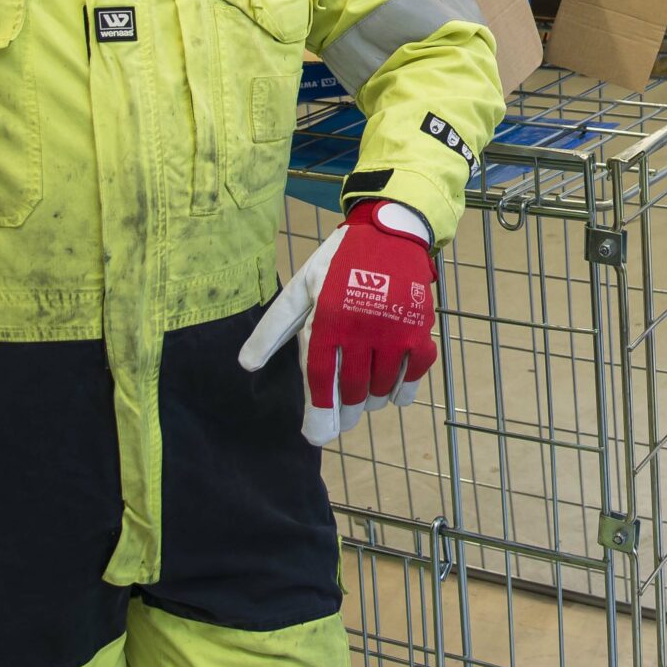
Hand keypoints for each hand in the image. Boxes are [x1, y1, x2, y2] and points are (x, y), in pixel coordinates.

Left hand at [238, 199, 437, 445]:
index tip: (315, 435)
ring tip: (364, 399)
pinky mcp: (420, 330)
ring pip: (382, 387)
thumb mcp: (301, 288)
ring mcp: (395, 331)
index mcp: (329, 319)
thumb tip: (246, 365)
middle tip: (342, 421)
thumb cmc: (339, 263)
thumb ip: (273, 327)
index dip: (319, 413)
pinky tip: (392, 393)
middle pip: (353, 391)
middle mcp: (363, 329)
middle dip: (345, 413)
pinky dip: (403, 390)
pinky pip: (413, 374)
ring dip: (371, 400)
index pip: (322, 379)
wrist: (390, 232)